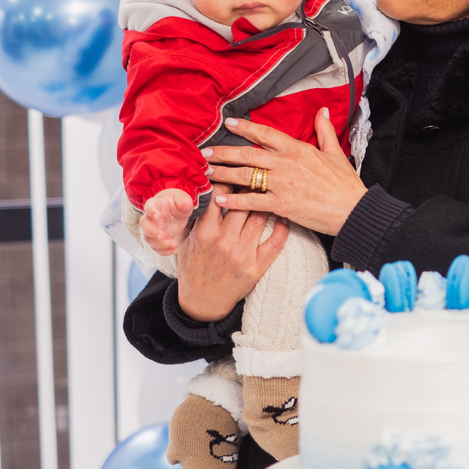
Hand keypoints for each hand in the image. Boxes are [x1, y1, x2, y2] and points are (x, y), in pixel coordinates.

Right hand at [140, 188, 194, 254]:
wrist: (176, 211)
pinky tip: (175, 250)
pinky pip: (157, 248)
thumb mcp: (182, 199)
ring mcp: (153, 230)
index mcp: (155, 205)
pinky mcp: (158, 239)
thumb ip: (183, 201)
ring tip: (174, 244)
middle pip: (145, 225)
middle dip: (152, 232)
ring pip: (149, 239)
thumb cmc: (177, 202)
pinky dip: (164, 251)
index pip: (149, 207)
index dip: (152, 212)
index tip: (157, 216)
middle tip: (162, 235)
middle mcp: (150, 218)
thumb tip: (185, 203)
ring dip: (160, 244)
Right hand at [175, 184, 289, 322]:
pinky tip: (284, 216)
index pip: (219, 195)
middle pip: (244, 203)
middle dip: (250, 185)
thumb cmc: (193, 266)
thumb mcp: (184, 239)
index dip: (227, 178)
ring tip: (273, 189)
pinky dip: (282, 228)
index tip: (234, 168)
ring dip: (267, 201)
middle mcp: (224, 241)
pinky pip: (275, 243)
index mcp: (204, 231)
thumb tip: (197, 188)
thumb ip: (191, 216)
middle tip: (258, 173)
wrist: (202, 301)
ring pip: (261, 217)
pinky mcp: (256, 267)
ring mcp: (242, 254)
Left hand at [202, 108, 367, 235]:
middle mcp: (286, 163)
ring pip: (246, 175)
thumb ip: (324, 131)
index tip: (228, 123)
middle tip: (205, 152)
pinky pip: (252, 201)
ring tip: (206, 172)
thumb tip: (322, 111)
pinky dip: (234, 199)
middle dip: (224, 152)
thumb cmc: (345, 184)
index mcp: (298, 149)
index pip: (266, 133)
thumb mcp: (335, 152)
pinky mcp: (282, 204)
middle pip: (248, 153)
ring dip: (223, 173)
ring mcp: (282, 184)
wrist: (353, 209)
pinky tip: (220, 198)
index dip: (245, 127)